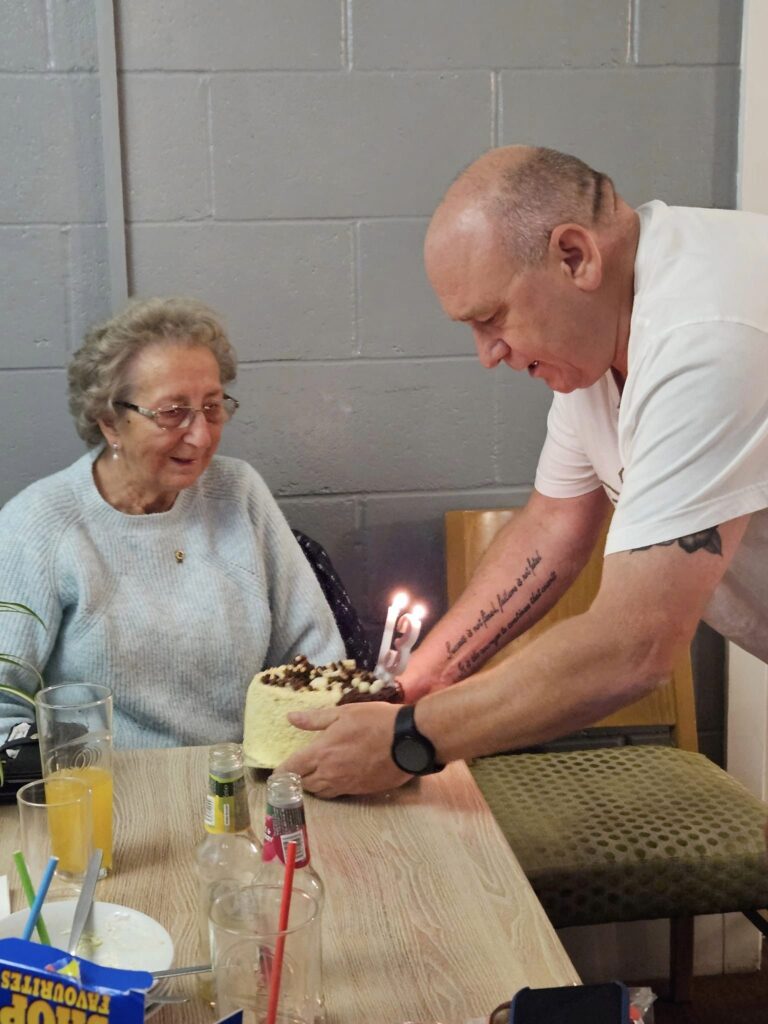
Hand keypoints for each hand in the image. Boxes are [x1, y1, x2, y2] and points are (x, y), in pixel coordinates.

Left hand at [279, 702, 412, 797]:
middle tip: (294, 772)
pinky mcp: (360, 790)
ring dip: (312, 786)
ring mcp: (345, 784)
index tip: (275, 773)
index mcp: (322, 753)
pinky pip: (337, 794)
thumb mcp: (344, 713)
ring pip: (320, 792)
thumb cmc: (375, 721)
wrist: (408, 741)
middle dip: (295, 779)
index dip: (280, 773)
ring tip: (311, 776)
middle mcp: (330, 773)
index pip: (291, 769)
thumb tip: (290, 717)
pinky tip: (333, 778)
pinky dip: (329, 789)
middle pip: (303, 784)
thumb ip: (315, 719)